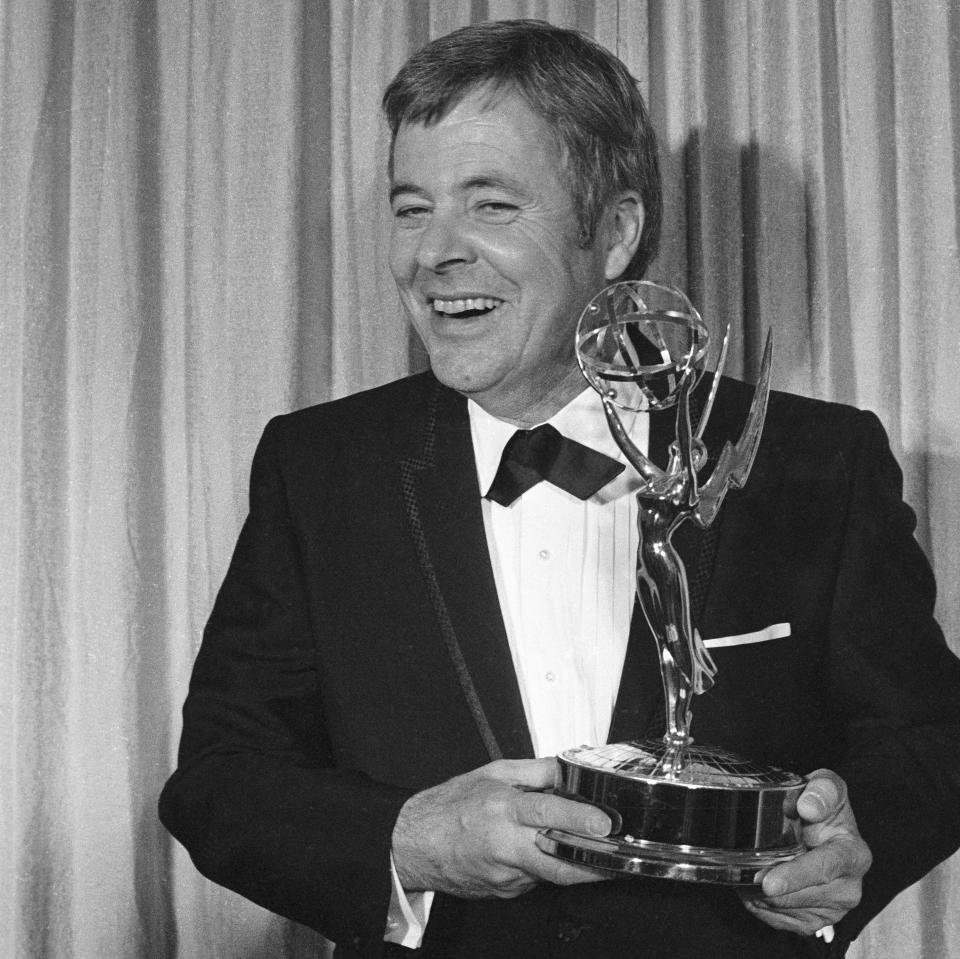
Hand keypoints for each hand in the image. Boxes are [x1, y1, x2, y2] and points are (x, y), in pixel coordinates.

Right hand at [391, 758, 611, 898]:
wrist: (414, 844)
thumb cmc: (449, 806)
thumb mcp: (492, 773)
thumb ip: (535, 771)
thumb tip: (567, 767)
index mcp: (502, 809)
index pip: (547, 815)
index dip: (579, 820)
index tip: (604, 823)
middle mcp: (505, 846)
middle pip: (559, 864)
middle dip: (593, 864)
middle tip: (617, 856)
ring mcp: (505, 875)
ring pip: (550, 872)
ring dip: (567, 860)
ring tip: (579, 844)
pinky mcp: (505, 892)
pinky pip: (534, 879)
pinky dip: (542, 865)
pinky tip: (535, 851)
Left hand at [740, 769, 871, 936]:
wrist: (821, 829)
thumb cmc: (819, 805)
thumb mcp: (826, 786)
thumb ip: (822, 789)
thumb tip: (808, 807)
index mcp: (854, 854)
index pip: (825, 868)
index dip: (795, 876)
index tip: (768, 882)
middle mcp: (850, 886)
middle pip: (800, 895)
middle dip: (769, 888)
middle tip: (744, 873)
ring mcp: (835, 908)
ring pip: (786, 910)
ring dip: (762, 896)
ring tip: (750, 871)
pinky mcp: (817, 921)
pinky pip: (781, 921)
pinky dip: (762, 907)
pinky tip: (757, 886)